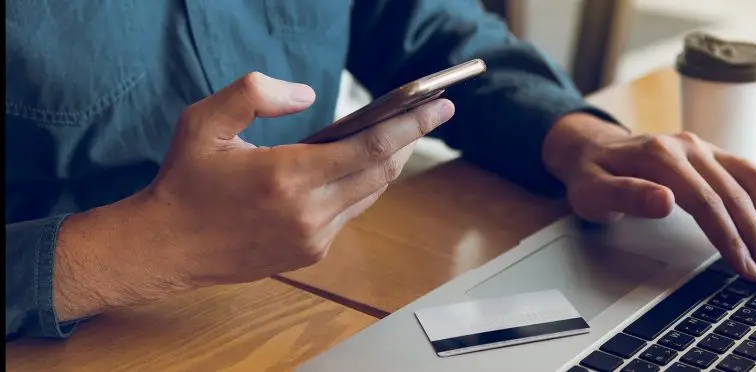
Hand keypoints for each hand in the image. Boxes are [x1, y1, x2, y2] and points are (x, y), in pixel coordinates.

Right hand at [54, 72, 453, 318]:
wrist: (165, 248)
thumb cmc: (185, 180)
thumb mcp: (205, 121)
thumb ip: (255, 93)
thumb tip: (306, 95)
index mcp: (287, 177)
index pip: (370, 149)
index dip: (411, 126)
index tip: (440, 107)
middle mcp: (308, 212)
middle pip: (380, 172)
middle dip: (407, 140)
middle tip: (428, 113)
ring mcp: (313, 238)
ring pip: (369, 194)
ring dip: (386, 164)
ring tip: (398, 134)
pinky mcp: (311, 253)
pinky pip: (349, 213)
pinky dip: (359, 186)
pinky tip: (358, 166)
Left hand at [543, 114, 755, 286]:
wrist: (592, 149)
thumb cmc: (592, 176)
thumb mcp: (593, 191)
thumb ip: (626, 196)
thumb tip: (666, 201)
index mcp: (661, 155)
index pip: (707, 202)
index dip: (730, 238)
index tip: (746, 269)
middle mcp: (689, 146)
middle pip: (736, 195)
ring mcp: (704, 148)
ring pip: (753, 181)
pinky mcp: (713, 155)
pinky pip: (751, 176)